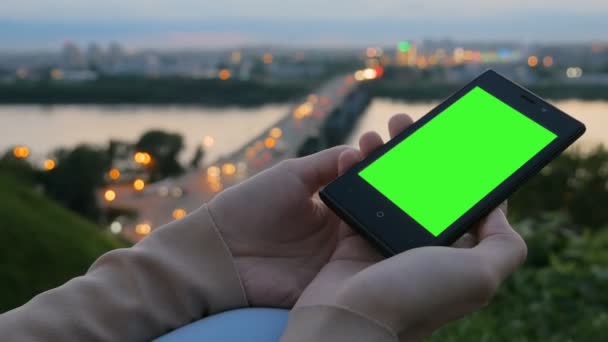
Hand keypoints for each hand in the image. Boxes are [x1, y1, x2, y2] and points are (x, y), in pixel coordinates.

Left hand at [208, 114, 413, 306]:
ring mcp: (341, 259)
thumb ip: (326, 163)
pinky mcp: (336, 284)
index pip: (370, 187)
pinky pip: (369, 270)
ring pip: (383, 238)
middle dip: (405, 186)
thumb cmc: (250, 206)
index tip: (399, 138)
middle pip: (383, 212)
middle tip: (422, 159)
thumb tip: (359, 151)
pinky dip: (389, 253)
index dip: (387, 167)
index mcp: (332, 207)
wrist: (222, 249)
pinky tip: (408, 227)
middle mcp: (342, 233)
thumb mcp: (292, 175)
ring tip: (420, 185)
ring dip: (403, 214)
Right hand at [294, 116, 526, 339]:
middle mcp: (422, 250)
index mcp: (454, 256)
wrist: (345, 320)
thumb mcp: (479, 276)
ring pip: (392, 190)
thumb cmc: (413, 298)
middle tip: (413, 124)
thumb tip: (497, 210)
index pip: (467, 206)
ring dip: (388, 158)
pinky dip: (358, 175)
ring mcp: (386, 245)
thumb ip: (504, 245)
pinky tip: (357, 154)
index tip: (460, 140)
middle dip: (422, 154)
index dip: (466, 172)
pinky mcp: (354, 241)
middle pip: (426, 191)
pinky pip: (359, 199)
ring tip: (382, 131)